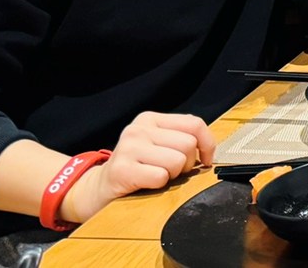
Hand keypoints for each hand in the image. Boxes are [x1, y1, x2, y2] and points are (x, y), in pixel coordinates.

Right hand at [62, 112, 216, 222]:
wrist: (97, 189)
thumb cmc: (135, 168)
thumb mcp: (156, 145)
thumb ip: (180, 139)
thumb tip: (210, 150)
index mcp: (150, 119)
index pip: (194, 124)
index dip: (207, 144)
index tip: (205, 159)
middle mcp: (138, 129)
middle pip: (188, 144)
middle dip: (186, 164)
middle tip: (169, 171)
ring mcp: (129, 147)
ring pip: (177, 161)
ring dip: (172, 175)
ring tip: (155, 176)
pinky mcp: (122, 169)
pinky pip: (160, 177)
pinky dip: (159, 185)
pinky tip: (145, 184)